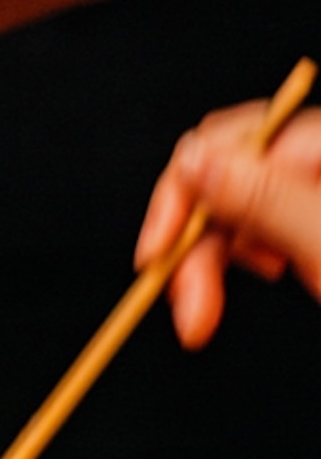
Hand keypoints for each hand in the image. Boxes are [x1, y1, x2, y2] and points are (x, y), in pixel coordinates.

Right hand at [136, 103, 320, 345]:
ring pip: (235, 207)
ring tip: (203, 315)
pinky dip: (241, 255)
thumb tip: (192, 159)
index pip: (224, 145)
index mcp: (318, 143)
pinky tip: (262, 273)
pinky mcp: (308, 217)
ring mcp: (309, 186)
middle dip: (193, 245)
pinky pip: (257, 222)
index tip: (154, 257)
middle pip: (224, 180)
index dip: (180, 199)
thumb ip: (264, 196)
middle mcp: (311, 157)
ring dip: (209, 261)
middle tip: (188, 314)